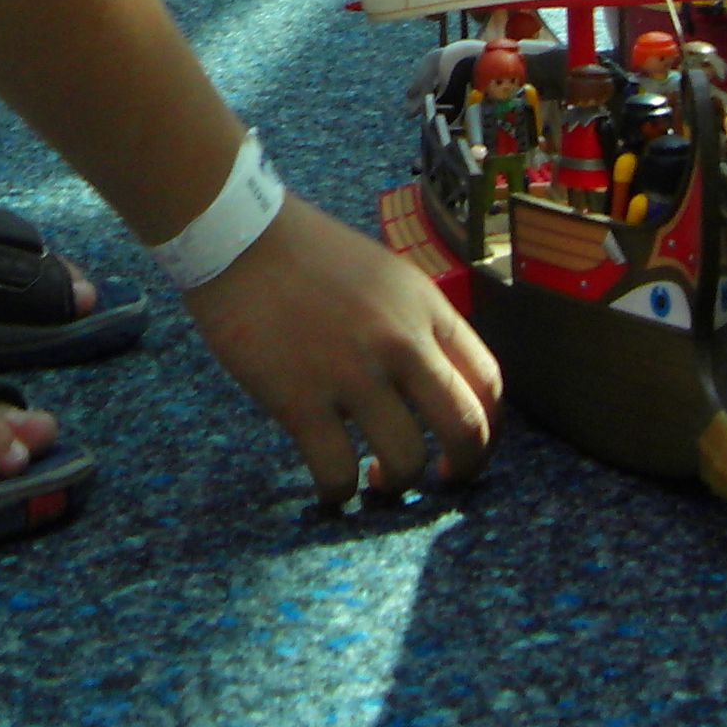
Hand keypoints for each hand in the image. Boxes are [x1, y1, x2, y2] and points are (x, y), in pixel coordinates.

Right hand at [182, 196, 499, 499]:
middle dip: (466, 469)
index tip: (468, 447)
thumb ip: (414, 323)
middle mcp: (400, 342)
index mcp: (426, 307)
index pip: (488, 382)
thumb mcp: (386, 274)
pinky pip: (337, 473)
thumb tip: (432, 381)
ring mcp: (351, 373)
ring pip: (406, 461)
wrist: (237, 234)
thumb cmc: (306, 251)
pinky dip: (339, 492)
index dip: (489, 429)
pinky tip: (331, 484)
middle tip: (446, 481)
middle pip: (465, 427)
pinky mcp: (300, 401)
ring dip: (398, 483)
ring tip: (375, 478)